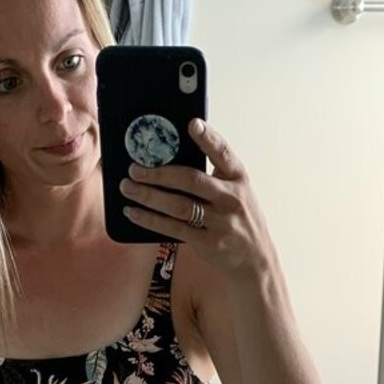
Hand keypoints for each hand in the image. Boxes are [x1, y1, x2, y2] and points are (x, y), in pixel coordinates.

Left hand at [117, 119, 272, 277]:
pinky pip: (174, 229)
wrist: (256, 259)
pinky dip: (151, 219)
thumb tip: (169, 160)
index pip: (223, 153)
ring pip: (179, 205)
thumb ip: (214, 177)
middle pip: (191, 180)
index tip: (191, 123)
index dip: (208, 137)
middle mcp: (231, 198)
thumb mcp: (236, 192)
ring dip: (149, 196)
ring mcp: (221, 222)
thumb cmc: (239, 219)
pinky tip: (134, 213)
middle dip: (159, 173)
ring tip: (128, 188)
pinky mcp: (209, 243)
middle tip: (134, 168)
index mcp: (238, 178)